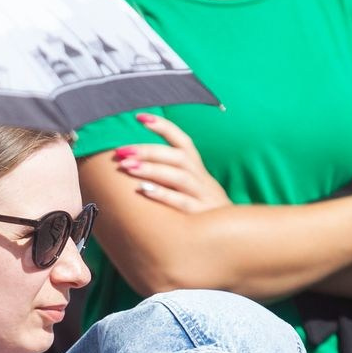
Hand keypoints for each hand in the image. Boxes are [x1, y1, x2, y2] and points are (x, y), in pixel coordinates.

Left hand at [110, 114, 230, 214]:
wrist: (230, 235)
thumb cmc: (200, 208)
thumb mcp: (189, 186)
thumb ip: (168, 172)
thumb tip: (132, 159)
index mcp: (197, 168)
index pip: (182, 141)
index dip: (163, 126)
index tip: (139, 117)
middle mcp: (201, 178)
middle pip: (177, 156)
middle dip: (148, 151)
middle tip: (121, 151)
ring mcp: (203, 196)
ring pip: (179, 177)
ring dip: (152, 170)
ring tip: (126, 167)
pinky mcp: (201, 216)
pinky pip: (182, 203)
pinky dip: (162, 195)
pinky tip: (142, 190)